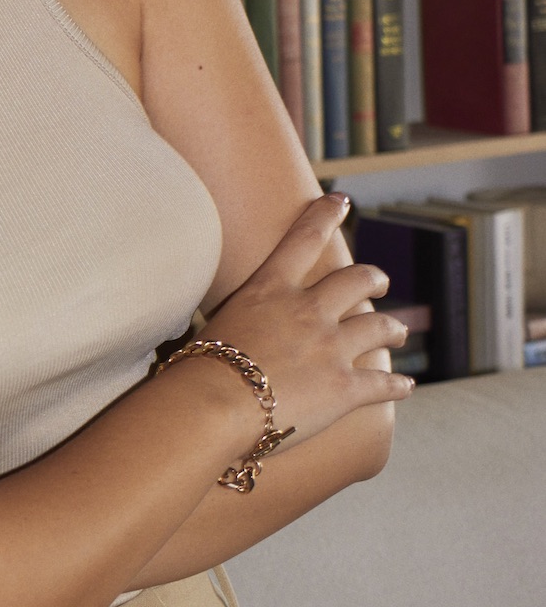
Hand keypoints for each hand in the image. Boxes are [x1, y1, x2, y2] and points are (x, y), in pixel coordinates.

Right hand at [191, 192, 413, 450]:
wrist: (213, 406)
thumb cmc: (200, 368)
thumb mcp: (216, 324)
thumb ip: (238, 318)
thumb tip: (230, 328)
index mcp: (271, 289)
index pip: (304, 239)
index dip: (325, 215)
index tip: (341, 201)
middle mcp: (307, 310)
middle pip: (356, 280)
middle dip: (374, 278)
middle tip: (381, 282)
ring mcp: (330, 347)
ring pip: (379, 326)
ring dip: (394, 328)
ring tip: (399, 331)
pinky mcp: (344, 387)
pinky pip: (383, 383)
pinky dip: (398, 385)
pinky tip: (405, 386)